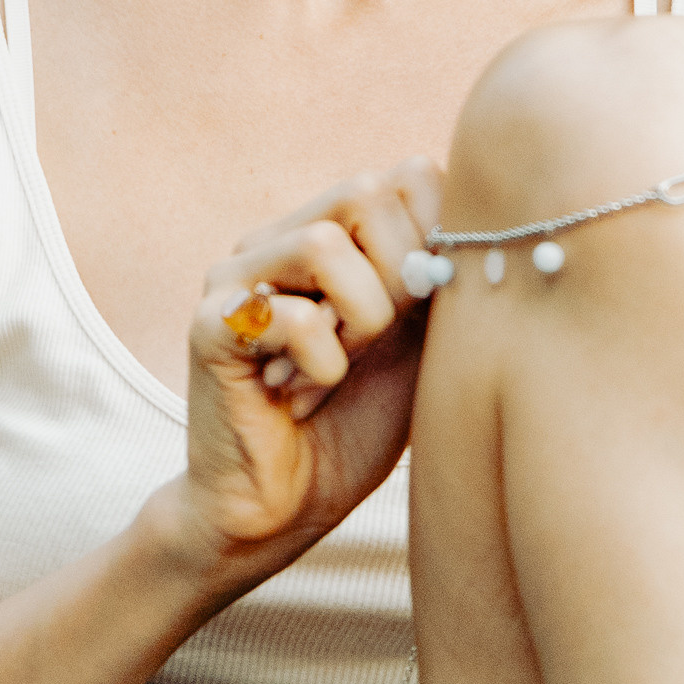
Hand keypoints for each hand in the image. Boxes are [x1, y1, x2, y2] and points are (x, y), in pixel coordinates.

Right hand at [168, 160, 442, 573]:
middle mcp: (279, 240)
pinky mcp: (208, 326)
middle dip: (402, 277)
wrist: (282, 508)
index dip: (440, 237)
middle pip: (366, 192)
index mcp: (335, 233)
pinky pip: (289, 316)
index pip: (407, 176)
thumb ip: (442, 280)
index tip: (430, 310)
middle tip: (382, 343)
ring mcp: (235, 277)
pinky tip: (303, 394)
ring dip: (360, 318)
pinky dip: (321, 364)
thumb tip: (475, 227)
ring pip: (323, 243)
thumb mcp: (421, 344)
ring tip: (342, 366)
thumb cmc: (354, 424)